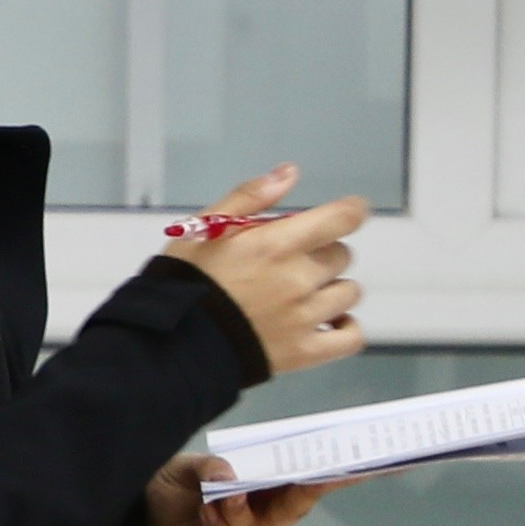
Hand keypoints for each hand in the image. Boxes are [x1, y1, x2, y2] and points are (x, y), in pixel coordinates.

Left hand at [147, 458, 331, 525]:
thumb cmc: (164, 501)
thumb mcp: (184, 470)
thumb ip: (209, 466)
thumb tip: (232, 476)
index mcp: (259, 498)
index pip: (299, 484)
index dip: (327, 473)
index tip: (355, 459)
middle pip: (294, 507)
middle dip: (310, 487)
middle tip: (320, 469)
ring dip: (238, 511)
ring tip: (219, 496)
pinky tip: (205, 514)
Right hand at [173, 164, 366, 375]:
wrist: (172, 343)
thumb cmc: (185, 282)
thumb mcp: (205, 228)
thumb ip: (250, 197)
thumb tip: (289, 173)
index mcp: (276, 245)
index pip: (341, 219)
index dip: (352, 211)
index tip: (351, 211)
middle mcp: (298, 279)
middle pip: (341, 255)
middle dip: (322, 253)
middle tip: (290, 262)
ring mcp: (305, 318)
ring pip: (349, 293)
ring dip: (332, 289)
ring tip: (301, 293)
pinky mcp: (305, 352)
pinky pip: (351, 337)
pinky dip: (347, 328)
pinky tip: (330, 321)